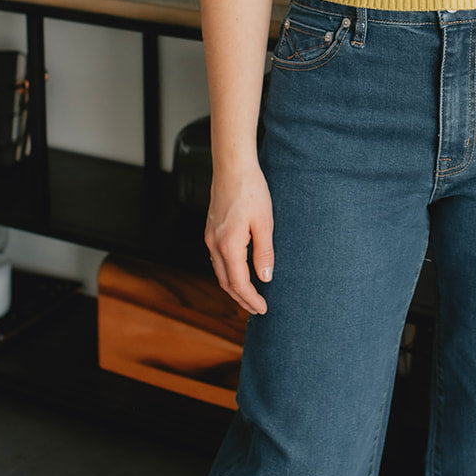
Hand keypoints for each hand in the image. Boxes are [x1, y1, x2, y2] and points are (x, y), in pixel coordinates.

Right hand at [205, 164, 274, 315]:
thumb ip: (264, 253)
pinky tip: (238, 273)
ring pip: (219, 272)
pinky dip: (228, 273)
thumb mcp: (264, 223)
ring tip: (249, 296)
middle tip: (256, 309)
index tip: (263, 309)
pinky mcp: (211, 230)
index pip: (239, 283)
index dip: (251, 299)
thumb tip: (265, 278)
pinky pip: (218, 260)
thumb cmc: (251, 190)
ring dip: (233, 287)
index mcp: (229, 245)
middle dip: (241, 299)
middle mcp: (214, 244)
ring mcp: (210, 237)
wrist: (232, 166)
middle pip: (225, 282)